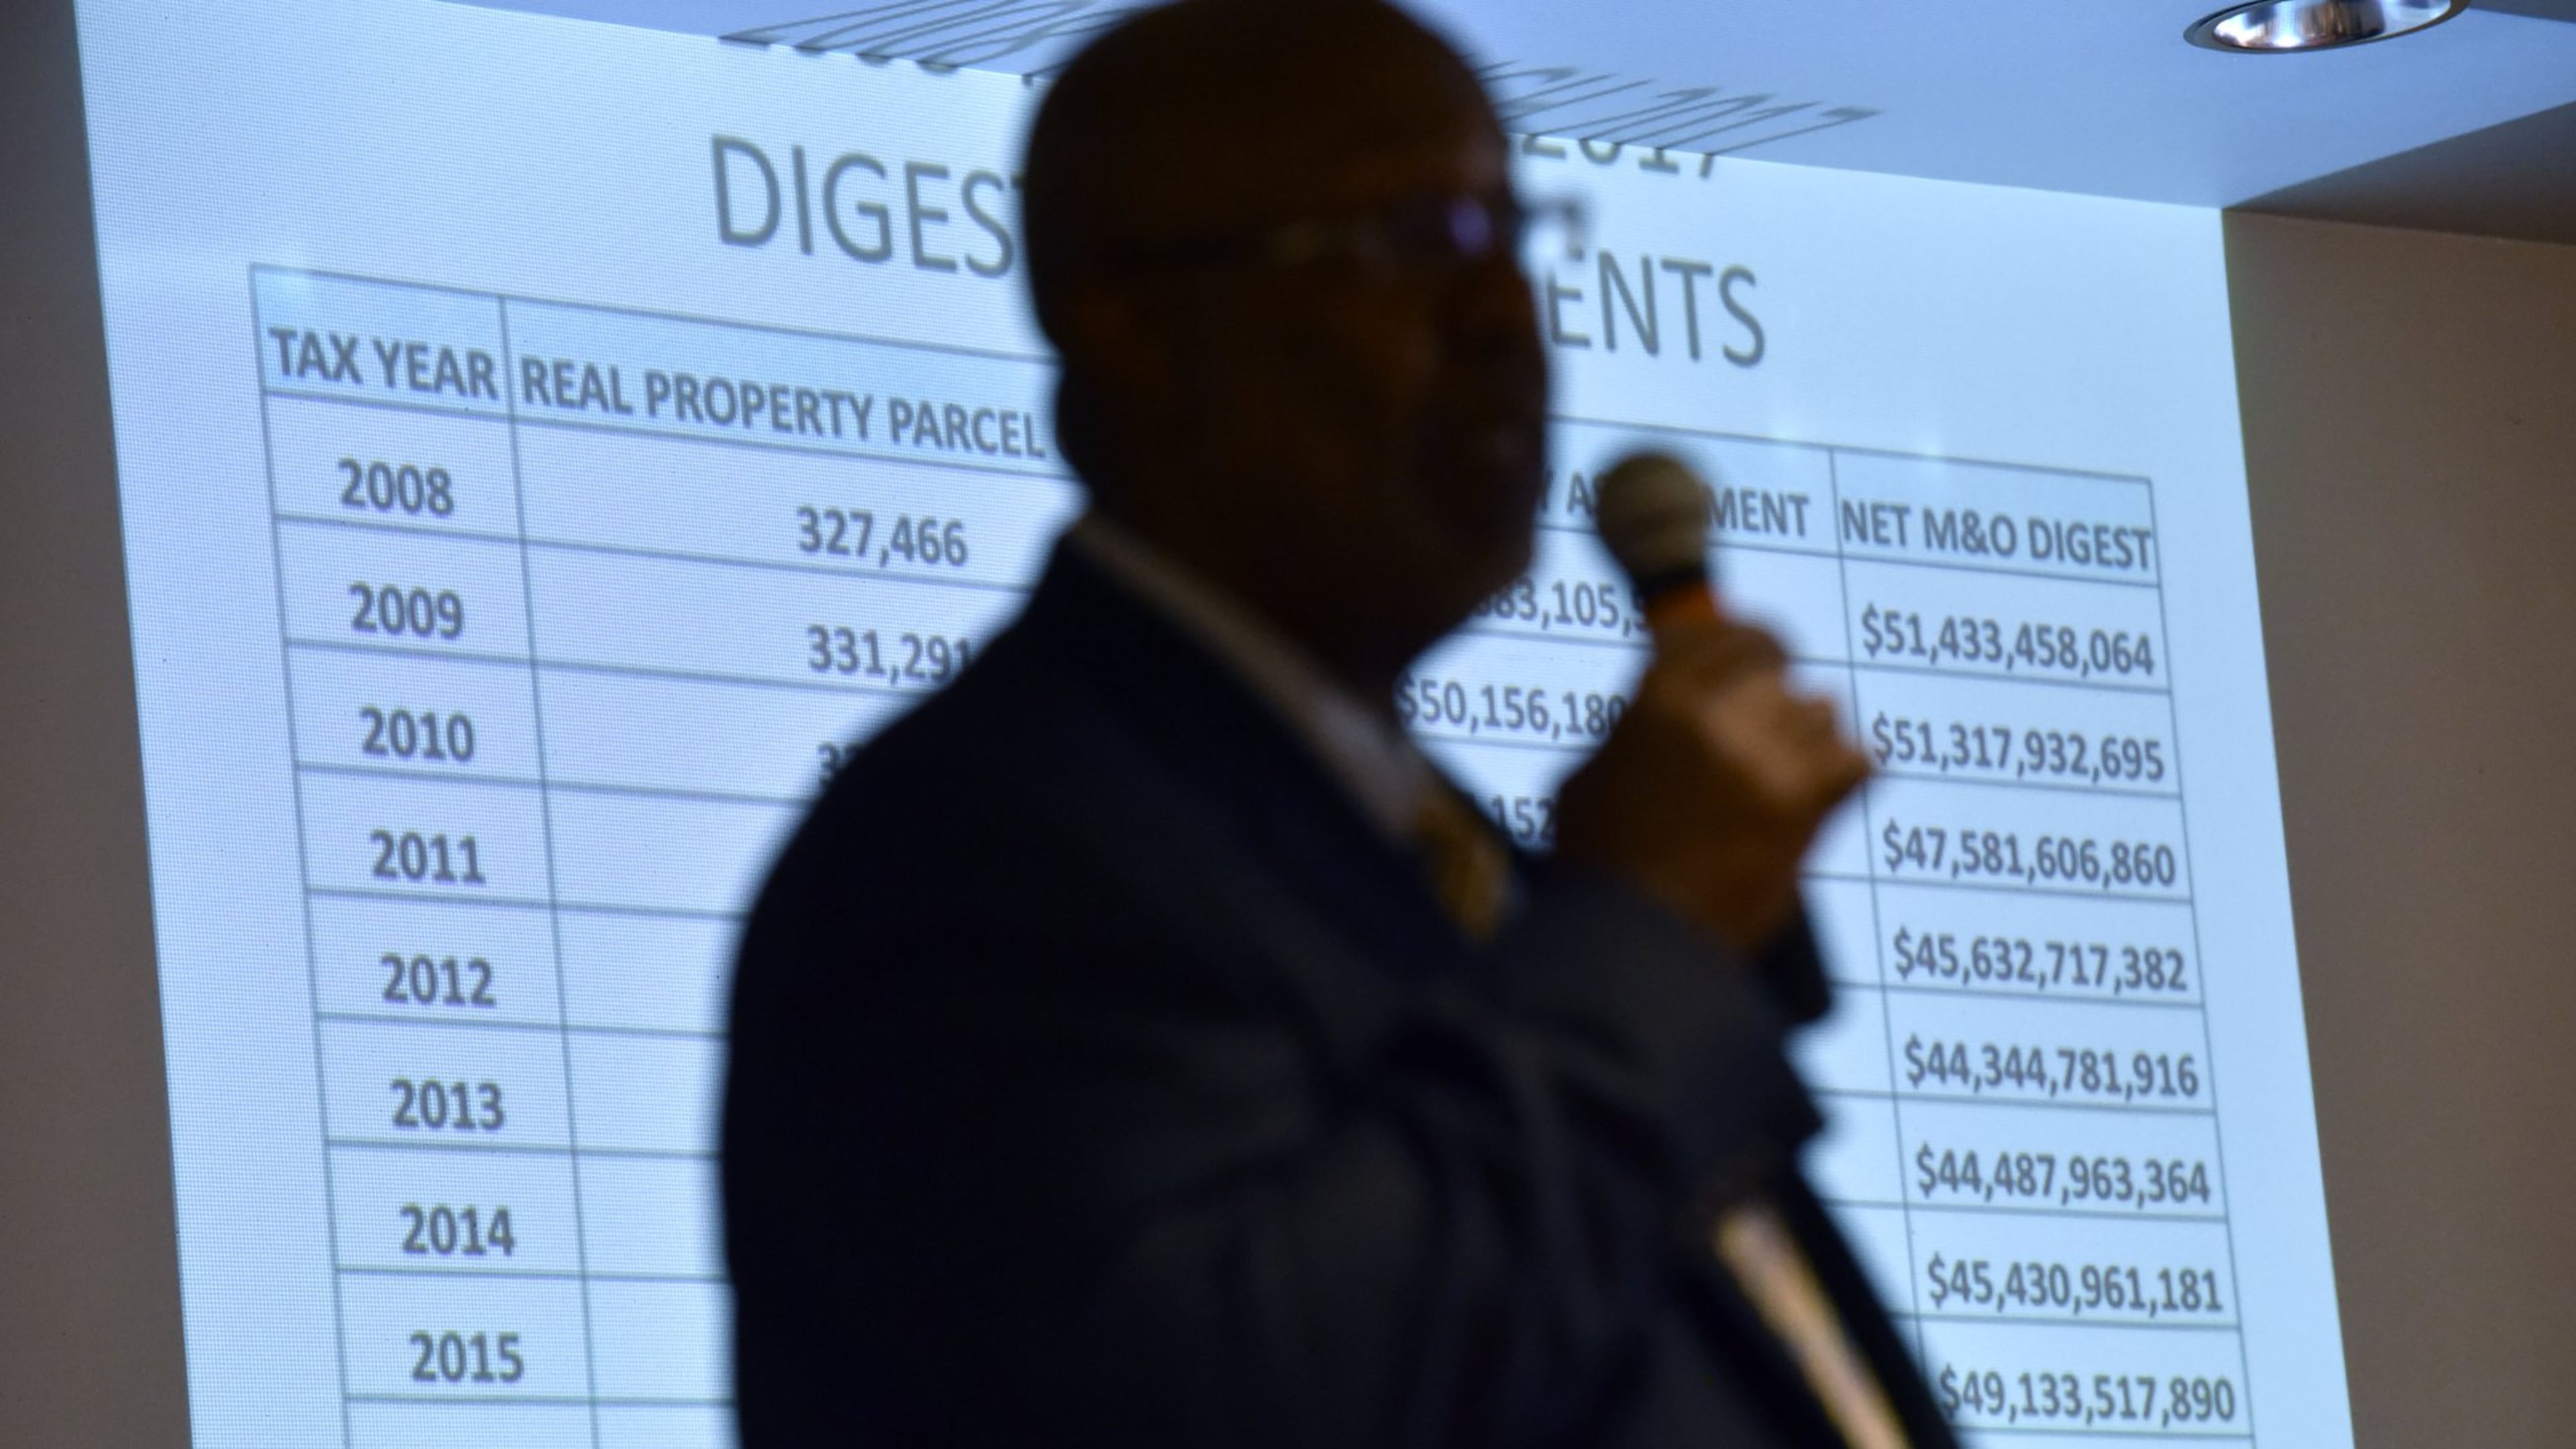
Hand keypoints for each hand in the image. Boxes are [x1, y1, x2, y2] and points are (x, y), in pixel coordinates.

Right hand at [1553, 622, 1870, 952]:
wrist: (1631, 939)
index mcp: (1655, 697)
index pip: (1726, 636)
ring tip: (1792, 778)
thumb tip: (1661, 714)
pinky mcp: (1796, 804)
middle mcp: (1708, 714)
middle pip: (1778, 676)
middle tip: (1782, 734)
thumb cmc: (1601, 867)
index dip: (1754, 647)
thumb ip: (1634, 734)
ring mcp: (1757, 756)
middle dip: (1780, 704)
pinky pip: (1856, 761)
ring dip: (1810, 742)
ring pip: (1819, 715)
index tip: (1771, 659)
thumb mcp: (1590, 780)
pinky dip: (1847, 776)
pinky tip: (1829, 794)